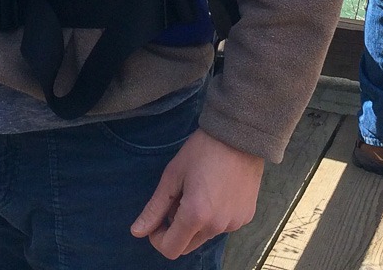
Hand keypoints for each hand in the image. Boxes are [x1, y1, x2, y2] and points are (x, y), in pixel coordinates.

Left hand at [131, 129, 264, 259]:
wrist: (239, 134)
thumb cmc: (202, 150)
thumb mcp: (173, 175)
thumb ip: (155, 208)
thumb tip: (136, 232)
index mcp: (196, 216)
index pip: (170, 249)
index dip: (158, 238)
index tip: (158, 218)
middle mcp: (216, 227)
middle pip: (188, 246)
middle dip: (176, 230)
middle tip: (179, 199)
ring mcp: (234, 224)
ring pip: (206, 234)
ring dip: (197, 222)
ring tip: (200, 190)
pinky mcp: (246, 217)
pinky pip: (224, 225)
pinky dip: (215, 216)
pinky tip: (218, 191)